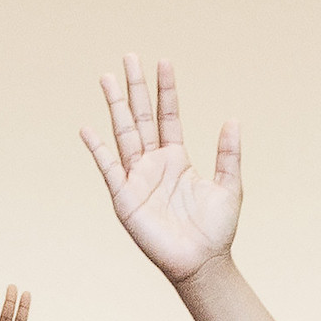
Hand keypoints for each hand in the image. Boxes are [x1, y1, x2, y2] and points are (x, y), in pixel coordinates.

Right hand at [81, 54, 240, 283]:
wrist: (202, 263)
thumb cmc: (216, 230)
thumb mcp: (230, 186)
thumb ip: (228, 153)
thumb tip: (232, 119)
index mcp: (177, 158)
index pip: (168, 115)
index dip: (166, 89)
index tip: (163, 61)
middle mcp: (154, 164)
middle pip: (141, 117)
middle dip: (135, 88)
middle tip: (129, 57)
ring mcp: (137, 179)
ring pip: (123, 134)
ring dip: (115, 107)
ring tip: (107, 78)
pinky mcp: (125, 198)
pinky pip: (109, 169)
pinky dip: (98, 150)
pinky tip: (87, 129)